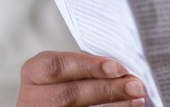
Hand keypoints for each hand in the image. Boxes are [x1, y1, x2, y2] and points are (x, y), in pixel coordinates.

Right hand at [16, 51, 146, 106]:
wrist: (50, 104)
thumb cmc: (61, 83)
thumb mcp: (64, 71)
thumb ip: (85, 67)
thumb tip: (122, 68)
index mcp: (33, 74)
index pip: (56, 66)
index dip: (87, 66)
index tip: (117, 67)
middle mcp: (32, 99)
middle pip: (70, 94)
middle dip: (107, 89)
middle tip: (136, 84)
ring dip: (113, 105)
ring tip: (137, 98)